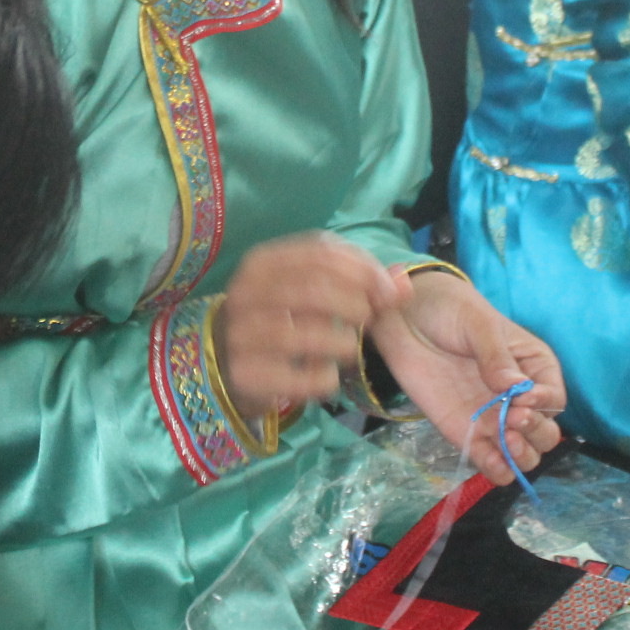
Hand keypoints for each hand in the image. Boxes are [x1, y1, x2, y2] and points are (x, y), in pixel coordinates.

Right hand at [214, 235, 403, 420]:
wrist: (225, 366)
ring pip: (307, 334)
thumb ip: (359, 283)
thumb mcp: (310, 291)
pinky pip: (298, 378)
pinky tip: (327, 375)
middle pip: (314, 289)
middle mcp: (245, 293)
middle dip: (356, 305)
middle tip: (368, 321)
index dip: (363, 269)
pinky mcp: (244, 374)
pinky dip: (323, 378)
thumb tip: (404, 283)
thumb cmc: (279, 320)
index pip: (320, 251)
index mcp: (261, 262)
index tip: (388, 293)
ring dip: (342, 343)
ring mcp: (240, 334)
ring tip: (347, 348)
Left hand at [371, 270, 565, 485]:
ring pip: (525, 454)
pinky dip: (497, 469)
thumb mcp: (478, 325)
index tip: (524, 397)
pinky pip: (491, 463)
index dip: (545, 403)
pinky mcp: (465, 434)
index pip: (554, 398)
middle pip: (546, 433)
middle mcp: (519, 399)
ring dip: (521, 454)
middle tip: (513, 417)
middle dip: (535, 431)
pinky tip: (492, 460)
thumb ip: (496, 357)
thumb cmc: (451, 312)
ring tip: (504, 438)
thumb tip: (514, 388)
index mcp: (533, 367)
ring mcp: (493, 419)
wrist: (406, 318)